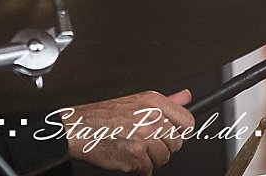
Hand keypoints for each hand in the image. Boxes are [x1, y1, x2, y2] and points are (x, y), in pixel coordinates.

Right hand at [61, 89, 193, 174]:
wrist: (78, 129)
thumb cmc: (103, 117)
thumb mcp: (137, 101)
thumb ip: (167, 101)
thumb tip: (186, 97)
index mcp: (153, 102)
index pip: (188, 121)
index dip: (179, 132)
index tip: (170, 134)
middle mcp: (151, 117)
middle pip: (176, 143)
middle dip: (162, 147)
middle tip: (143, 141)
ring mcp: (144, 137)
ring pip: (164, 158)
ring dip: (149, 159)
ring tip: (132, 147)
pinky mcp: (136, 155)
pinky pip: (148, 170)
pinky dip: (138, 169)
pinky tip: (126, 156)